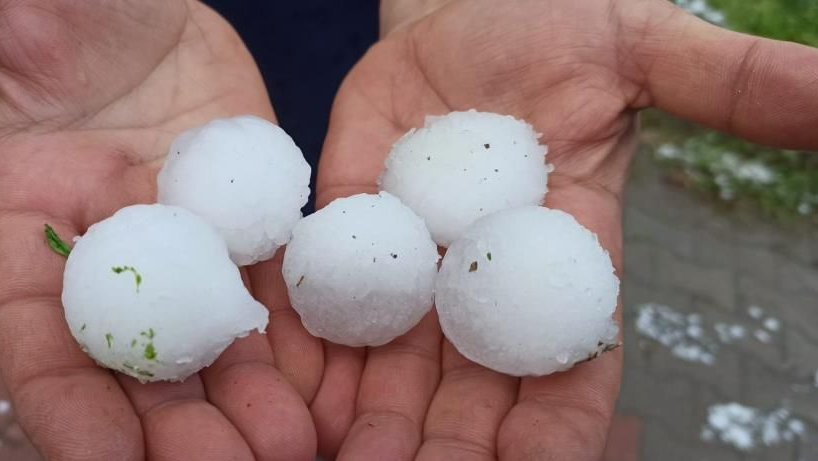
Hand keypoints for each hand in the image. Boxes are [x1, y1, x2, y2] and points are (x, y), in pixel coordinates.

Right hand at [0, 1, 319, 459]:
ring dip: (246, 403)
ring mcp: (183, 241)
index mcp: (27, 225)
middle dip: (174, 430)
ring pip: (213, 340)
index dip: (67, 411)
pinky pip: (271, 288)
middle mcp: (109, 254)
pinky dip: (295, 341)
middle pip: (138, 364)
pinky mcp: (243, 219)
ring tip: (289, 448)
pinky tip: (325, 384)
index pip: (40, 343)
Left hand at [312, 0, 817, 458]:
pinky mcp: (348, 224)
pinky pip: (327, 298)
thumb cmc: (560, 23)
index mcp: (563, 255)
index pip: (567, 365)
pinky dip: (311, 349)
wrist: (464, 1)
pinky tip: (291, 394)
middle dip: (446, 445)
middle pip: (469, 387)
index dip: (555, 428)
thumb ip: (730, 85)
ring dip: (371, 419)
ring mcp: (413, 259)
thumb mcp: (645, 46)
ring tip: (340, 460)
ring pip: (393, 362)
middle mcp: (485, 277)